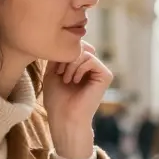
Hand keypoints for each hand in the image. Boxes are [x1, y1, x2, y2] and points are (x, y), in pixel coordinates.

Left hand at [43, 43, 112, 157]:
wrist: (64, 117)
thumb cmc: (57, 100)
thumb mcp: (52, 72)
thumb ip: (59, 55)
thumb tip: (66, 41)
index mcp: (81, 66)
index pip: (75, 46)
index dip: (62, 53)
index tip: (55, 69)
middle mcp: (92, 67)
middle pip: (80, 46)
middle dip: (66, 57)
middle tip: (60, 72)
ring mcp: (100, 71)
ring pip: (85, 52)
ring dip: (71, 64)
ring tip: (66, 79)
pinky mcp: (106, 75)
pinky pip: (91, 59)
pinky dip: (79, 68)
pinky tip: (74, 80)